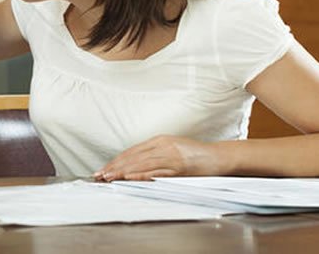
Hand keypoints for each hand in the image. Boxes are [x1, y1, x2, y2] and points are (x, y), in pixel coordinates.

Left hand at [94, 135, 224, 180]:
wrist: (219, 156)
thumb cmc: (195, 154)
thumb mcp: (172, 148)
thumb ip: (155, 154)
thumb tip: (134, 164)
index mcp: (159, 140)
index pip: (132, 151)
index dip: (116, 160)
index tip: (104, 168)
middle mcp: (163, 146)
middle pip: (133, 157)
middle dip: (114, 166)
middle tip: (99, 175)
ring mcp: (171, 156)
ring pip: (141, 164)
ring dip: (122, 172)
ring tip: (109, 178)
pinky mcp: (179, 167)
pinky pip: (157, 171)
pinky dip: (142, 175)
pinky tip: (130, 178)